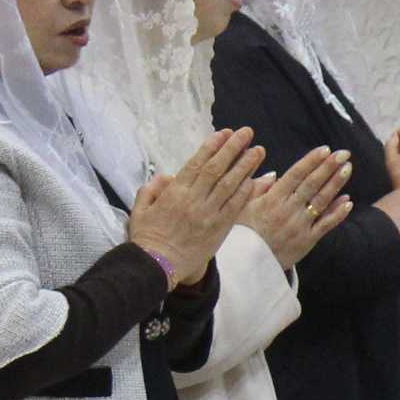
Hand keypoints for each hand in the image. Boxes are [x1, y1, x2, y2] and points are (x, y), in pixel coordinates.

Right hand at [127, 128, 261, 285]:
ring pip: (230, 185)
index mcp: (174, 193)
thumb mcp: (141, 209)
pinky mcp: (219, 229)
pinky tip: (255, 180)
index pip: (197, 163)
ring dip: (246, 166)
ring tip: (258, 151)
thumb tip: (166, 177)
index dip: (213, 146)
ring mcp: (208, 215)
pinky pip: (235, 207)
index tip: (225, 132)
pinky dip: (246, 192)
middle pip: (217, 169)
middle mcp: (194, 200)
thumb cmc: (147, 238)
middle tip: (247, 133)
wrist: (157, 267)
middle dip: (233, 148)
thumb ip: (152, 189)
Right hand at [238, 146, 352, 270]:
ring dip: (336, 184)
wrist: (247, 265)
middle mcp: (287, 210)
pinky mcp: (307, 241)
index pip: (295, 175)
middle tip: (343, 153)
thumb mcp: (242, 206)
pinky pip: (326, 224)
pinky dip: (338, 213)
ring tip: (348, 168)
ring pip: (322, 201)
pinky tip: (348, 200)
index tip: (325, 149)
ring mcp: (299, 226)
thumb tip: (275, 173)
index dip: (311, 161)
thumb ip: (257, 188)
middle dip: (329, 167)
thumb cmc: (243, 232)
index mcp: (271, 199)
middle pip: (312, 184)